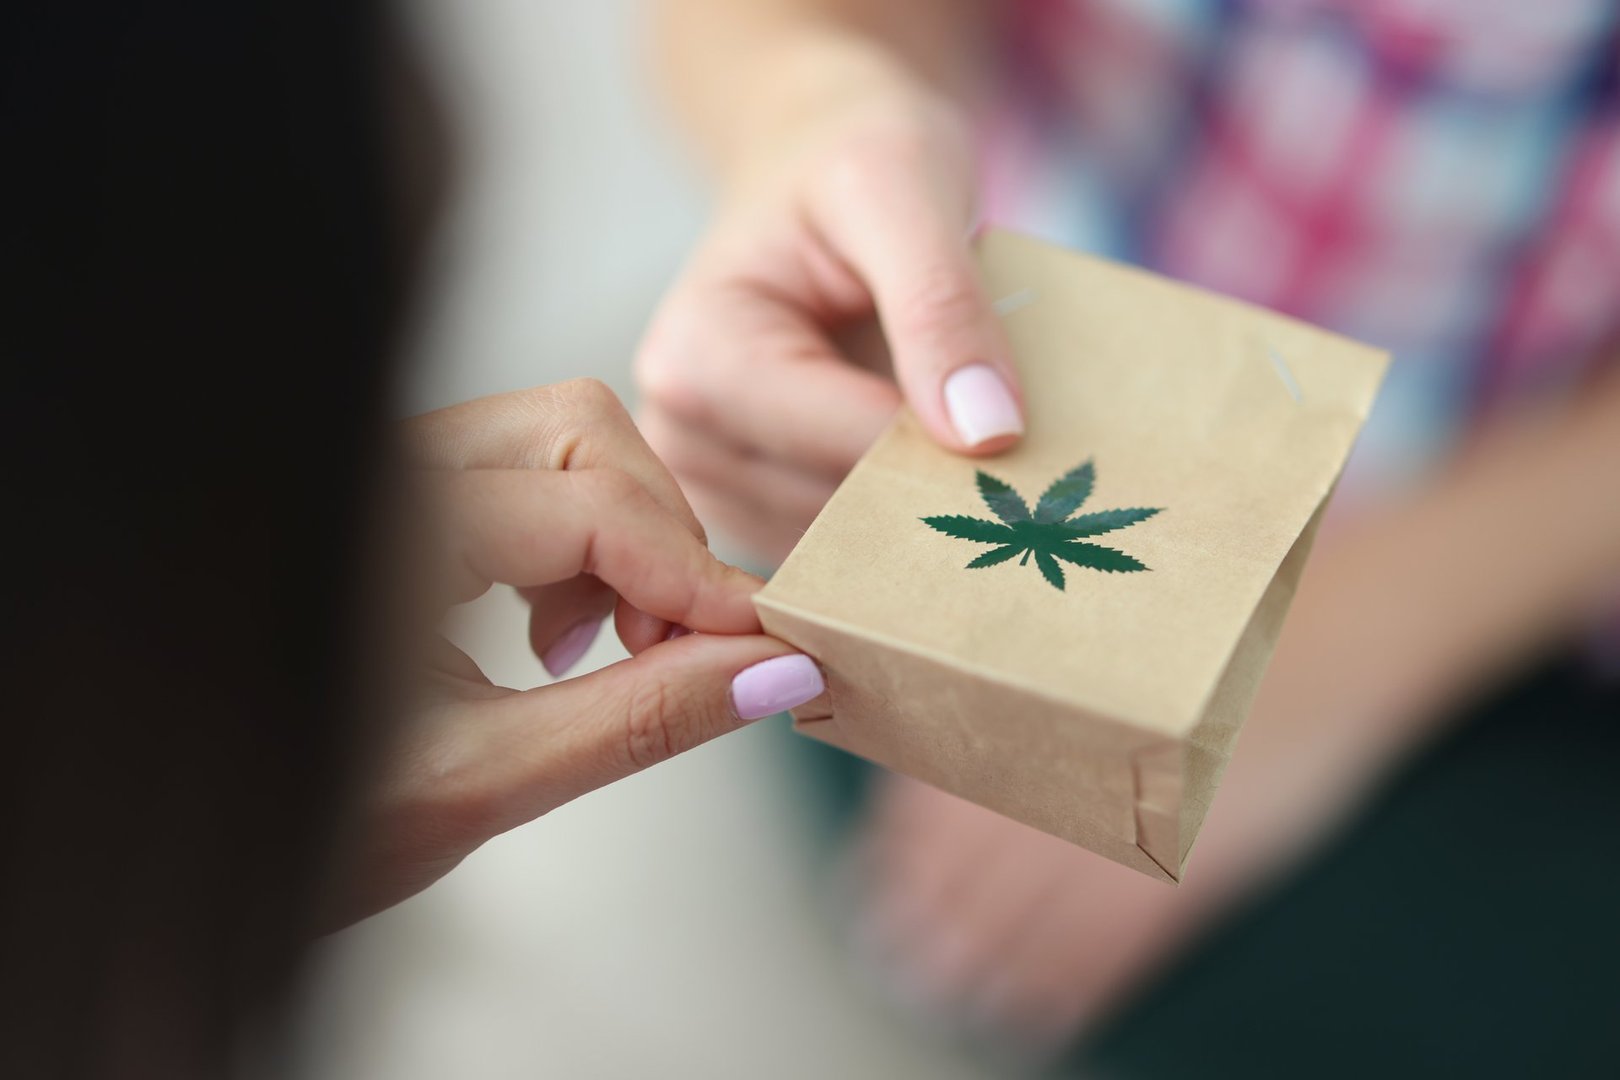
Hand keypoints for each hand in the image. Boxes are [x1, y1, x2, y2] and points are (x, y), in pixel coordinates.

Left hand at [330, 380, 825, 924]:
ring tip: (609, 649)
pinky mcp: (404, 501)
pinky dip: (576, 545)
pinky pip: (523, 477)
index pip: (586, 505)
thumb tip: (767, 674)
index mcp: (382, 528)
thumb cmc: (300, 822)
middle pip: (577, 431)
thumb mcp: (482, 781)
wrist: (207, 837)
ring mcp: (390, 478)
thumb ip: (638, 719)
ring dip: (619, 538)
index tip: (763, 640)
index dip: (690, 574)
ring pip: (557, 444)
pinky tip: (561, 635)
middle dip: (656, 535)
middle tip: (679, 647)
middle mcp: (383, 473)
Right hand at [636, 85, 1023, 559]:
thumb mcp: (904, 187)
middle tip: (1019, 444)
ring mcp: (708, 479)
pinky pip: (840, 550)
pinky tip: (931, 460)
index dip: (949, 449)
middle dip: (935, 481)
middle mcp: (681, 432)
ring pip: (848, 545)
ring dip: (920, 504)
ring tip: (965, 433)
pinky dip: (898, 516)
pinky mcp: (745, 504)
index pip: (845, 448)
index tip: (1035, 444)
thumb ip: (940, 305)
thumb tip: (986, 434)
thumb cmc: (849, 156)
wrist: (809, 161)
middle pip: (842, 508)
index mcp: (698, 358)